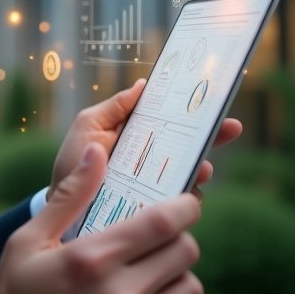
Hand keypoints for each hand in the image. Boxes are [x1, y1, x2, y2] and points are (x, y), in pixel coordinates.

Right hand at [0, 143, 203, 293]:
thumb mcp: (28, 240)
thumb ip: (69, 196)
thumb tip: (97, 152)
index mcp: (93, 258)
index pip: (164, 222)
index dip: (185, 205)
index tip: (186, 200)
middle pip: (186, 252)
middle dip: (179, 235)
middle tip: (160, 232)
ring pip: (189, 289)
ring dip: (176, 272)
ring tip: (150, 267)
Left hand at [49, 79, 241, 201]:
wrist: (65, 205)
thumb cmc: (75, 161)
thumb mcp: (89, 127)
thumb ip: (115, 107)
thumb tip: (143, 84)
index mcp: (140, 135)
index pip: (173, 120)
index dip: (194, 111)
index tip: (212, 102)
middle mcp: (154, 158)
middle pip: (191, 144)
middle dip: (213, 135)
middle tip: (229, 128)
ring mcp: (159, 184)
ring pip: (191, 173)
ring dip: (201, 168)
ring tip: (202, 167)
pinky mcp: (157, 209)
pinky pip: (180, 203)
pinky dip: (187, 197)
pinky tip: (186, 193)